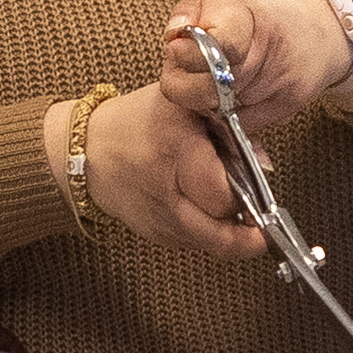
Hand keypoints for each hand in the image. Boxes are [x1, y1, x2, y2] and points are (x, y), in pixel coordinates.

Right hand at [79, 74, 274, 263]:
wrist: (89, 150)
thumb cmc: (140, 122)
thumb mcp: (186, 107)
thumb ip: (230, 130)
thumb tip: (263, 167)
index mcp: (177, 150)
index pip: (223, 193)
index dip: (248, 194)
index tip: (260, 187)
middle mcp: (167, 192)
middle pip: (220, 235)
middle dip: (248, 230)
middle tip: (261, 217)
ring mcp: (159, 220)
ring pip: (211, 244)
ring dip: (232, 234)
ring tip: (241, 215)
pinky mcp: (154, 234)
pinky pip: (194, 242)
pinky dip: (209, 232)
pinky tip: (209, 212)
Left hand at [163, 0, 352, 133]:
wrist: (321, 28)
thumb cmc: (261, 6)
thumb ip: (189, 10)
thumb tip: (174, 42)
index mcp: (243, 10)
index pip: (210, 50)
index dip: (185, 56)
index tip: (180, 48)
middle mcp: (267, 49)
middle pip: (205, 90)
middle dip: (187, 82)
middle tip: (193, 66)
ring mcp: (279, 82)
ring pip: (219, 112)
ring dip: (207, 99)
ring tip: (218, 74)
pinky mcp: (288, 106)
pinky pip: (239, 124)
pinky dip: (229, 113)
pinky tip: (235, 90)